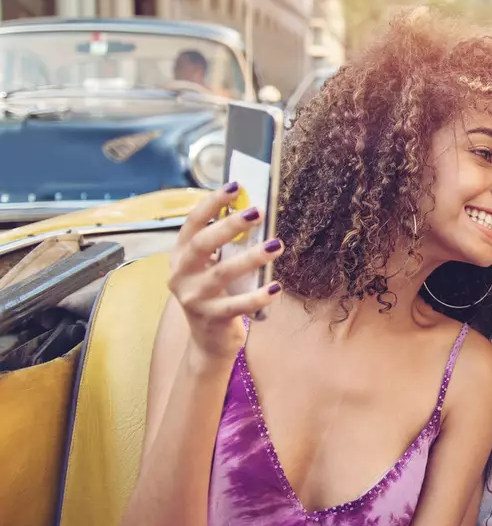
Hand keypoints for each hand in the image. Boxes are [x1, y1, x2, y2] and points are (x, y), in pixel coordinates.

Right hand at [168, 184, 283, 363]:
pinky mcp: (210, 317)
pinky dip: (258, 296)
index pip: (193, 223)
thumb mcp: (214, 266)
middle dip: (230, 225)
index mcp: (181, 255)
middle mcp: (181, 274)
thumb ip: (226, 244)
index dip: (212, 203)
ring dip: (251, 257)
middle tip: (258, 211)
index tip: (235, 186)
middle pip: (203, 244)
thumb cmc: (217, 293)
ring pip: (221, 273)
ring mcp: (193, 298)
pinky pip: (237, 305)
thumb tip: (254, 212)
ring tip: (276, 245)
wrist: (208, 340)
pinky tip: (276, 287)